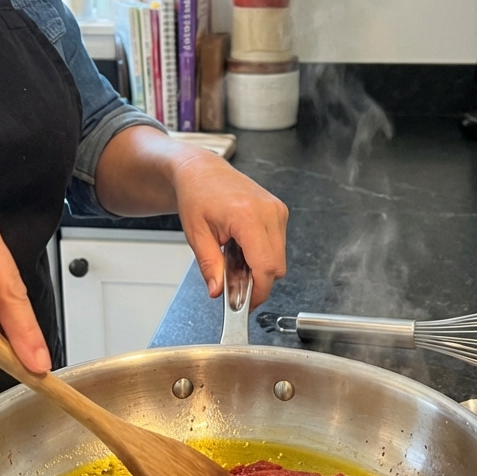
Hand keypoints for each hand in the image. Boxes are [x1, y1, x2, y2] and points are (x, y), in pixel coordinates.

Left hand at [171, 153, 287, 306]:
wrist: (203, 171)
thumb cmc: (197, 194)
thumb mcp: (197, 235)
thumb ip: (210, 266)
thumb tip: (219, 292)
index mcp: (247, 216)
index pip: (265, 266)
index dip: (257, 292)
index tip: (243, 304)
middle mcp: (269, 212)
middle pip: (276, 267)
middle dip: (257, 283)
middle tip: (233, 283)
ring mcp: (277, 210)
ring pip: (279, 259)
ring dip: (260, 268)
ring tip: (234, 259)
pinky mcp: (279, 212)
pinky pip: (278, 246)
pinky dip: (263, 255)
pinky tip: (243, 248)